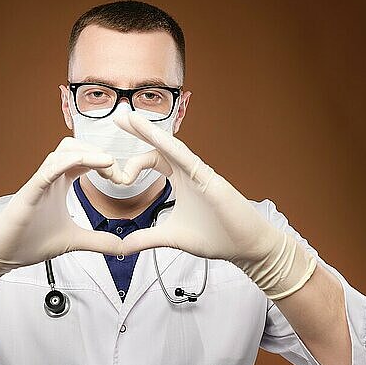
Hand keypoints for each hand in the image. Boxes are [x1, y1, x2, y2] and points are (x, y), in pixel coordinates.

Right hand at [0, 137, 123, 266]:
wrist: (1, 254)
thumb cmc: (30, 241)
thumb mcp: (74, 240)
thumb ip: (99, 241)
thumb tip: (123, 247)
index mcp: (60, 182)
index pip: (84, 158)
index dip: (104, 162)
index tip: (121, 179)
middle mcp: (50, 177)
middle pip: (75, 146)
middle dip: (99, 153)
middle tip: (117, 175)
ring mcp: (39, 183)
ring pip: (62, 151)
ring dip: (88, 154)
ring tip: (108, 166)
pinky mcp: (29, 193)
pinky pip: (47, 170)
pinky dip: (65, 162)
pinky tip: (82, 162)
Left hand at [114, 112, 315, 299]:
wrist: (246, 248)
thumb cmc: (216, 237)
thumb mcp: (171, 237)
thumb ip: (146, 238)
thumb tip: (121, 247)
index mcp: (181, 179)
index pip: (154, 159)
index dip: (134, 163)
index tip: (119, 180)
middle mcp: (189, 171)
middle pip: (161, 145)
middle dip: (139, 130)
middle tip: (119, 117)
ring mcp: (201, 173)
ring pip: (172, 146)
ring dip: (151, 132)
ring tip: (131, 118)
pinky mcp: (210, 180)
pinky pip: (187, 159)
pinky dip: (171, 146)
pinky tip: (156, 137)